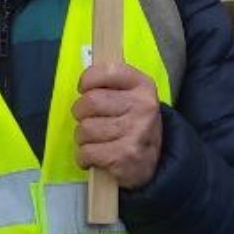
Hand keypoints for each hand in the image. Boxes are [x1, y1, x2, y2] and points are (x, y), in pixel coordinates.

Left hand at [72, 61, 161, 188]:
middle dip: (80, 113)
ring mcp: (136, 132)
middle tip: (89, 119)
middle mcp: (143, 106)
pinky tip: (95, 156)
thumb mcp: (130, 95)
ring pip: (85, 128)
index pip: (106, 71)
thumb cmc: (132, 122)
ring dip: (83, 138)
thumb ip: (109, 83)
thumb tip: (82, 82)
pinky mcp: (126, 156)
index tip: (85, 90)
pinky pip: (87, 152)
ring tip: (95, 140)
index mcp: (143, 85)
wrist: (152, 161)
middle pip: (90, 101)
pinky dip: (84, 157)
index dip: (87, 80)